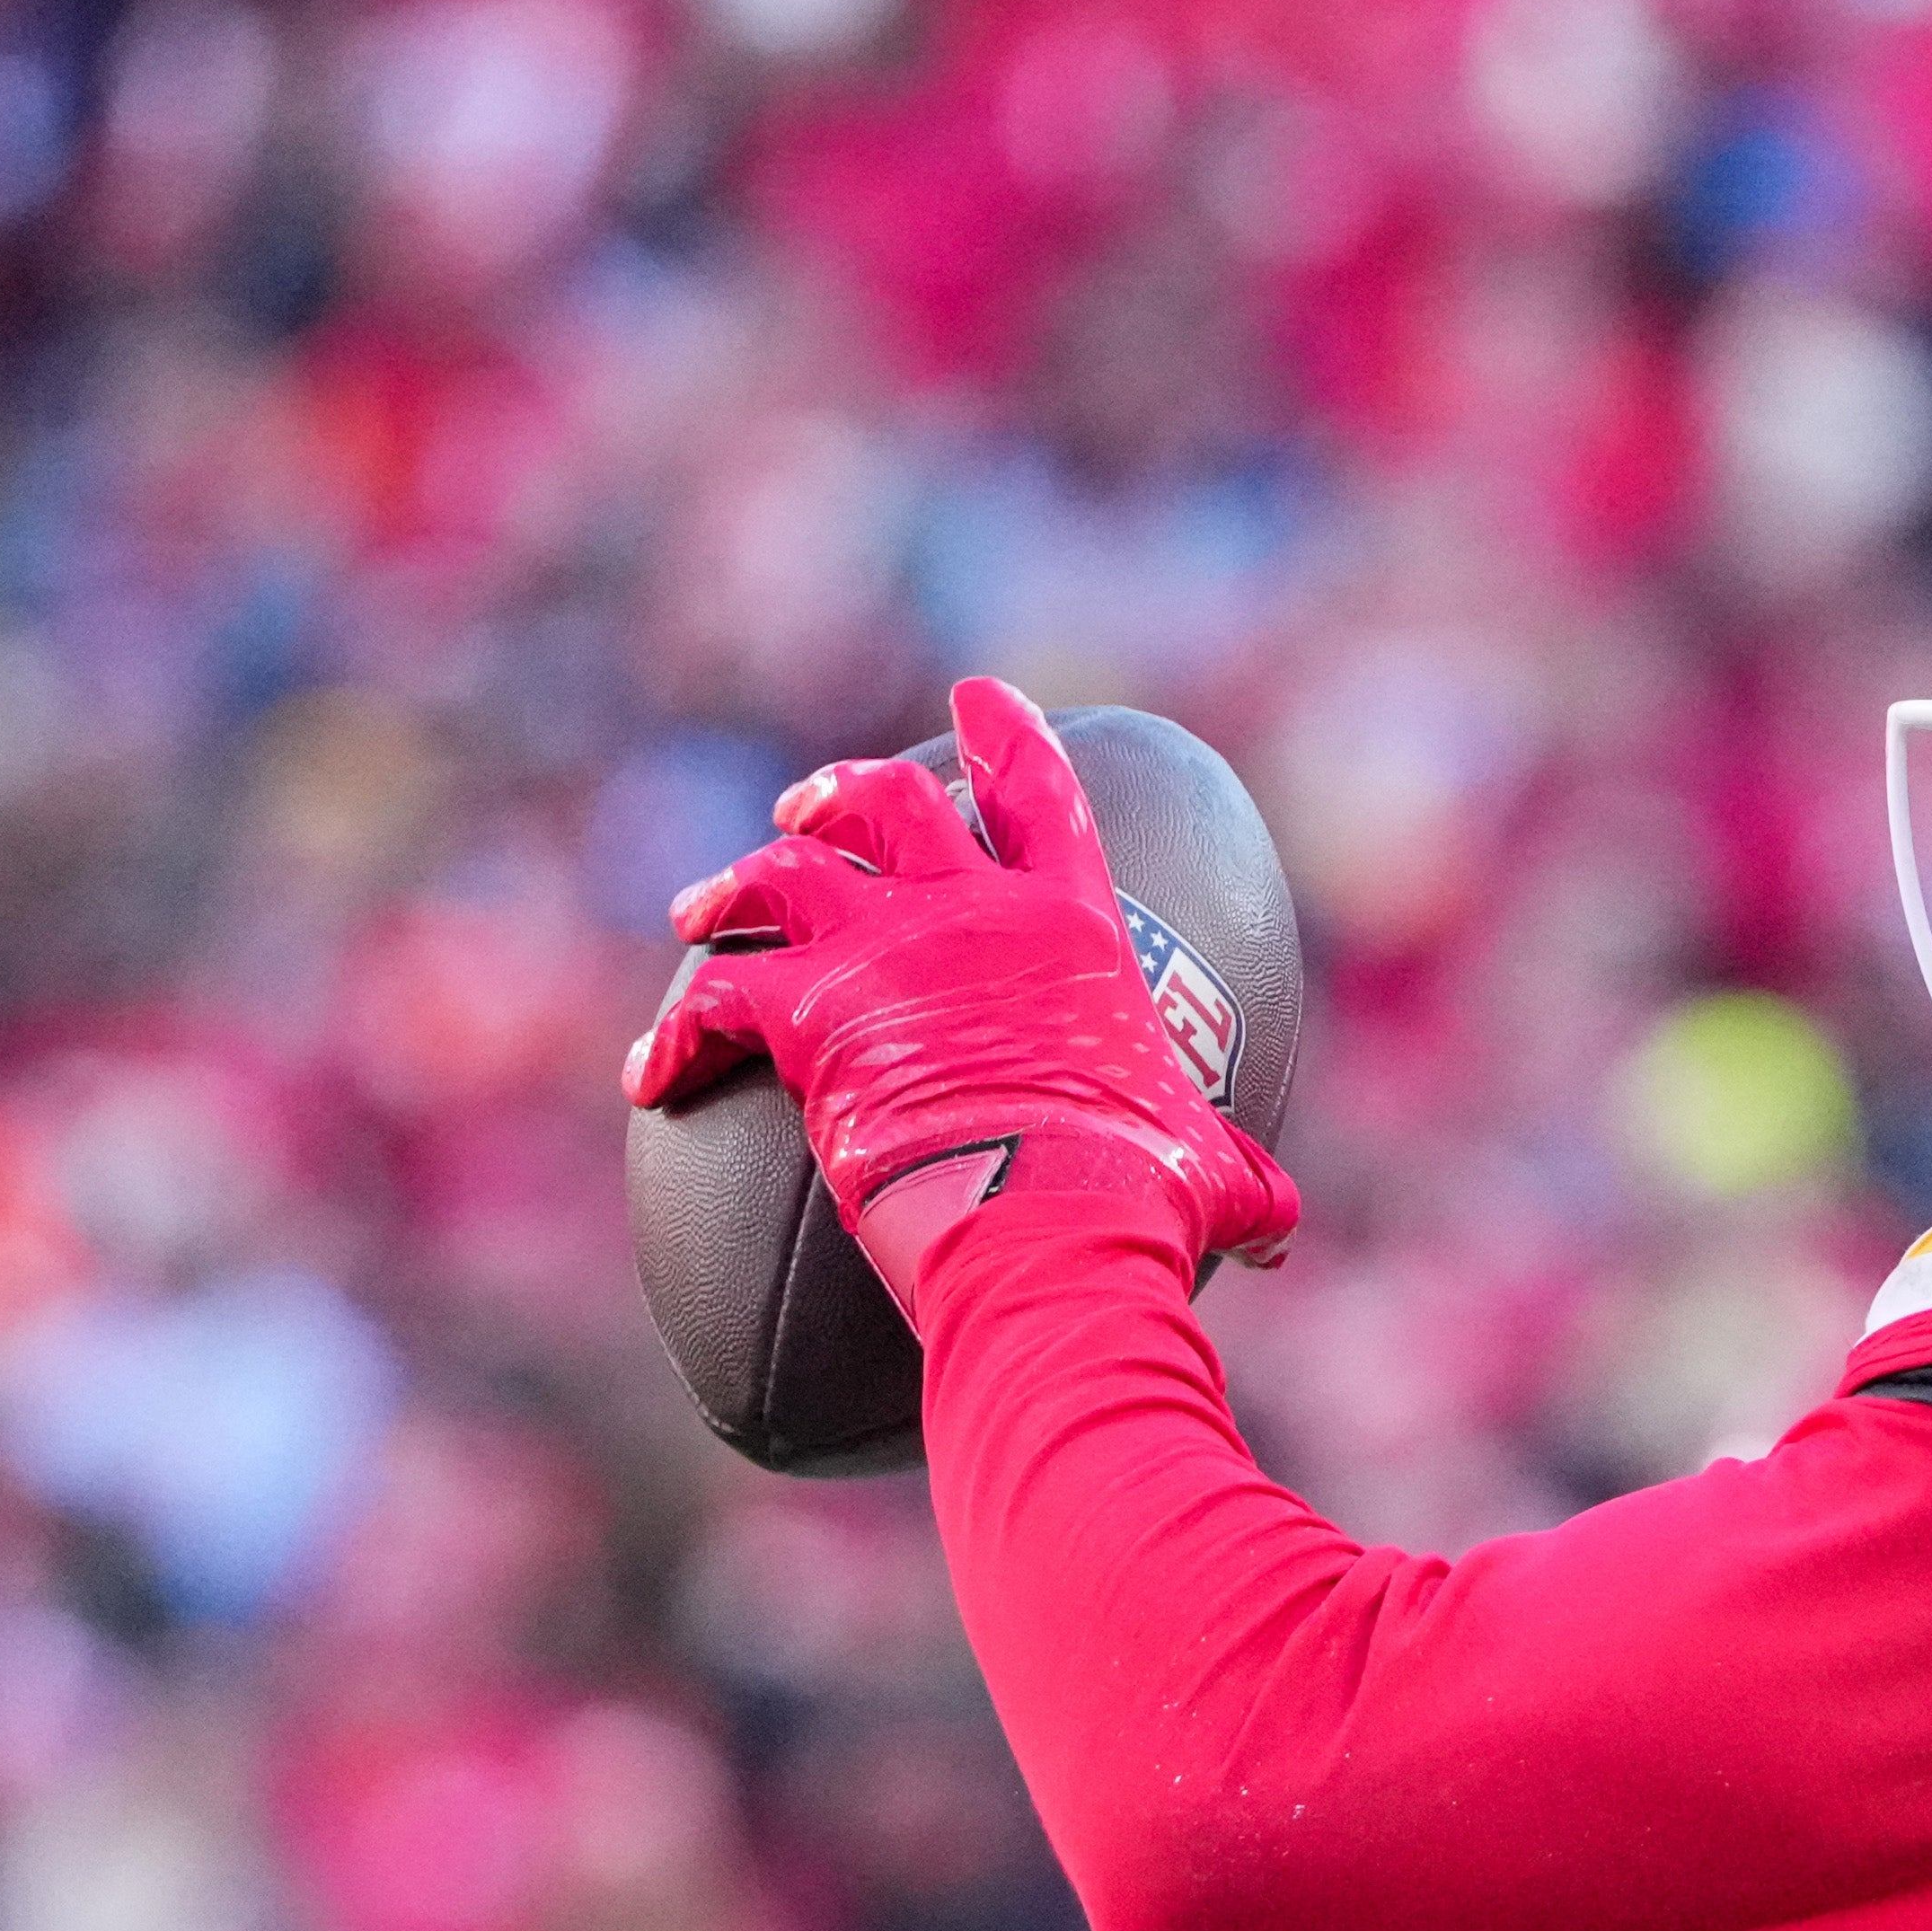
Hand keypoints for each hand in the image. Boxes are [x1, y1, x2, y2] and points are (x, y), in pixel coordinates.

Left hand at [623, 676, 1295, 1324]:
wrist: (1049, 1218)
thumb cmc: (1140, 1198)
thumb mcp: (1215, 1177)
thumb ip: (1242, 1184)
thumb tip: (1279, 1235)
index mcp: (1074, 929)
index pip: (1039, 795)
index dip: (1008, 734)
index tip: (978, 695)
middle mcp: (972, 914)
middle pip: (890, 801)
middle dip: (843, 793)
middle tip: (812, 809)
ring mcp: (882, 953)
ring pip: (785, 872)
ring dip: (738, 884)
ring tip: (705, 909)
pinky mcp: (805, 1014)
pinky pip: (716, 1000)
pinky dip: (677, 1033)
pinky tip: (653, 1072)